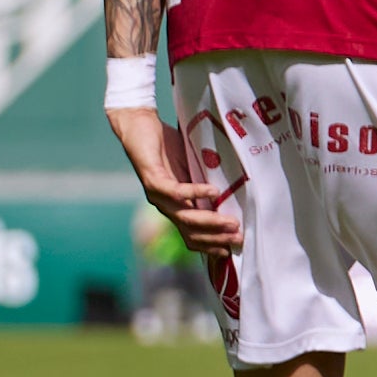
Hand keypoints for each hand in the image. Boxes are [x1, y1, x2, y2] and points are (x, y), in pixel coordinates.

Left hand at [110, 102, 241, 253]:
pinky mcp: (152, 179)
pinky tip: (214, 192)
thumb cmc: (166, 145)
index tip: (232, 250)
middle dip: (215, 238)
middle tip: (239, 238)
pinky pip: (176, 192)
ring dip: (209, 222)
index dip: (209, 246)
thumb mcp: (191, 168)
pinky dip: (196, 193)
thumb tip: (232, 191)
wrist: (138, 126)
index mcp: (174, 205)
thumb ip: (205, 181)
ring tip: (232, 222)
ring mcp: (157, 194)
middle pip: (189, 232)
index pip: (190, 235)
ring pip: (184, 217)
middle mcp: (164, 205)